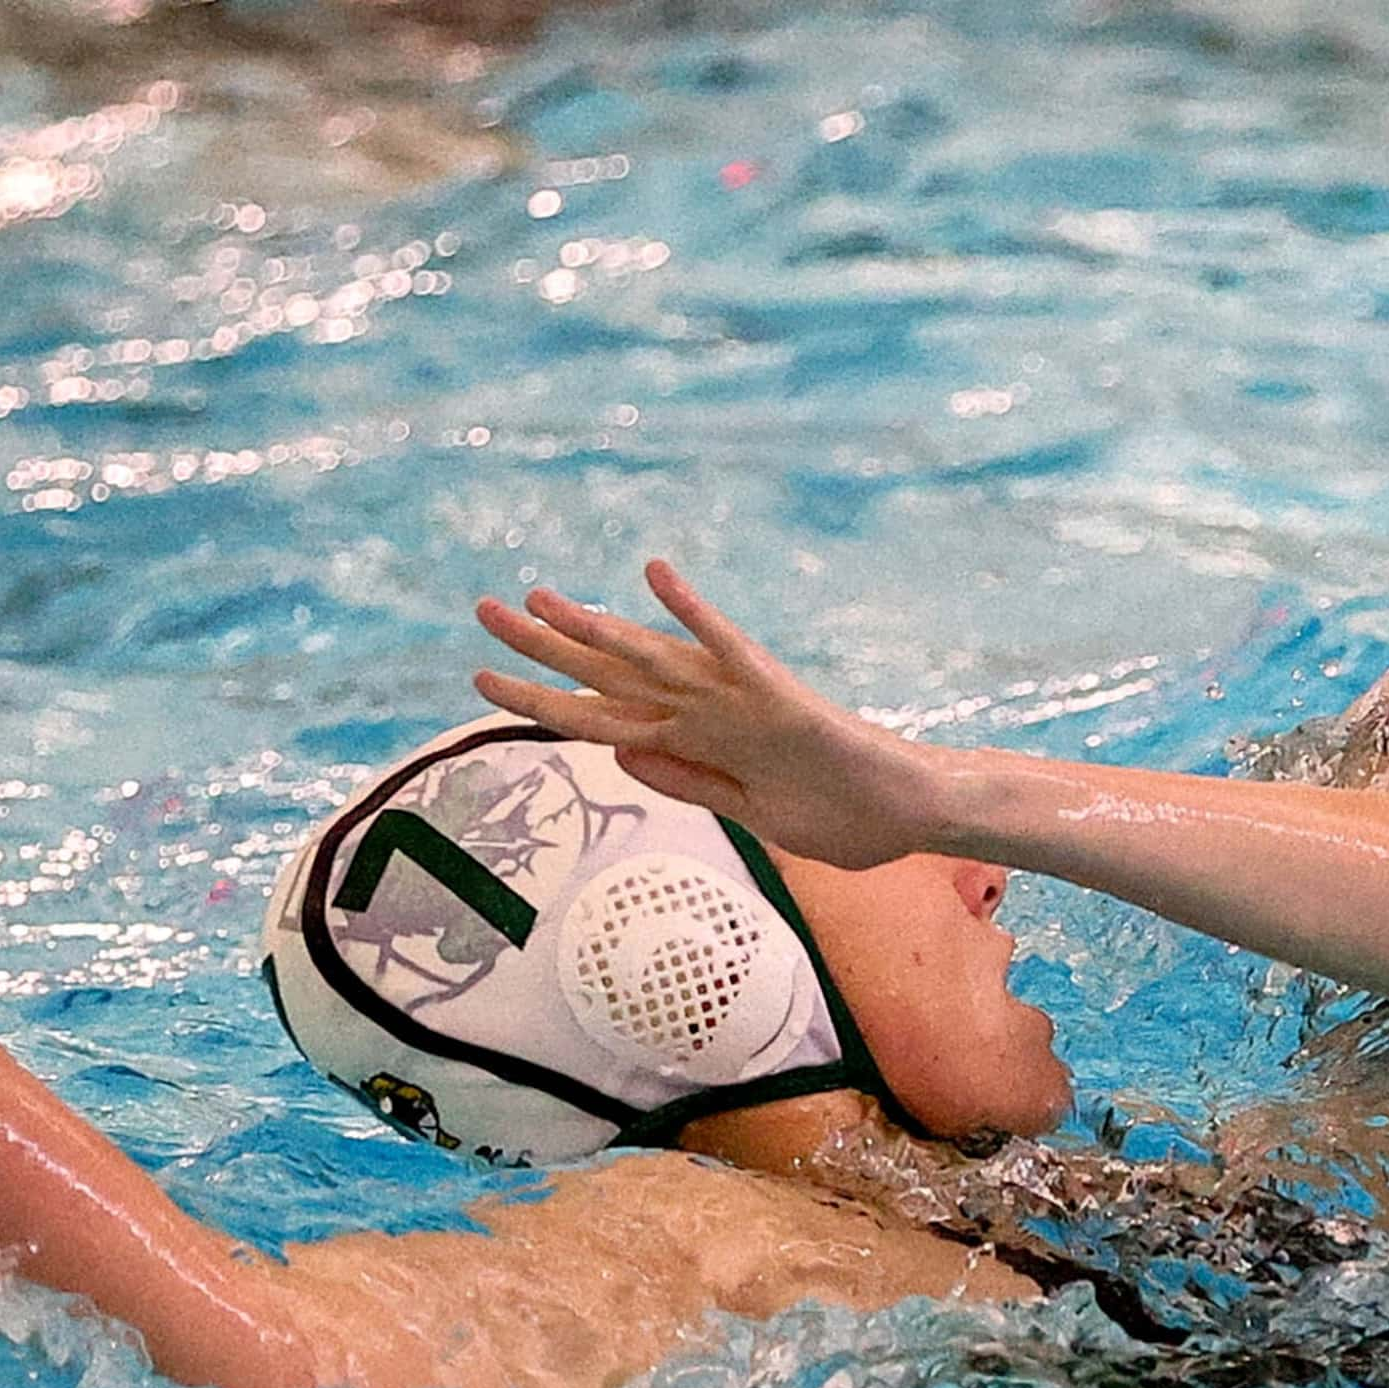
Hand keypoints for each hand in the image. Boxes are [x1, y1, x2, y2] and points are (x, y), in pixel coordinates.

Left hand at [472, 560, 945, 869]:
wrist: (908, 810)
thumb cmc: (836, 812)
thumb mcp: (744, 812)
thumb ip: (685, 780)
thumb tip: (619, 755)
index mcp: (693, 742)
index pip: (600, 715)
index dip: (539, 698)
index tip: (480, 679)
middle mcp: (706, 712)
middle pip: (609, 677)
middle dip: (543, 648)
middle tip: (480, 608)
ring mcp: (740, 702)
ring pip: (653, 660)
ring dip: (596, 628)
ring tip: (538, 596)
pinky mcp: (779, 698)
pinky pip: (729, 649)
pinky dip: (693, 613)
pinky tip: (657, 574)